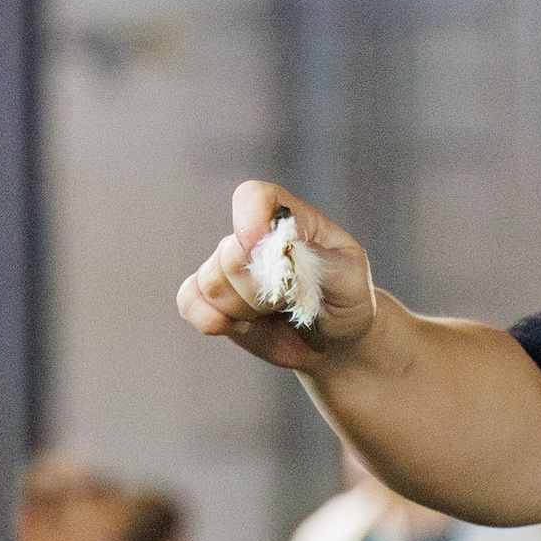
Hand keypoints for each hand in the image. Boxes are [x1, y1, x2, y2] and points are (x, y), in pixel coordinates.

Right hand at [176, 181, 380, 371]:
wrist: (336, 343)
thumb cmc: (347, 303)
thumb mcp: (351, 281)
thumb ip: (320, 263)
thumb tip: (281, 250)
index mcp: (288, 219)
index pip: (254, 197)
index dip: (250, 220)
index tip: (265, 252)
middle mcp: (252, 238)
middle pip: (231, 253)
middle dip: (261, 289)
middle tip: (290, 301)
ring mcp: (229, 269)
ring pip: (212, 283)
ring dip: (244, 309)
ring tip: (274, 314)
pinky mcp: (215, 300)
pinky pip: (189, 302)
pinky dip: (208, 318)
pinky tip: (237, 327)